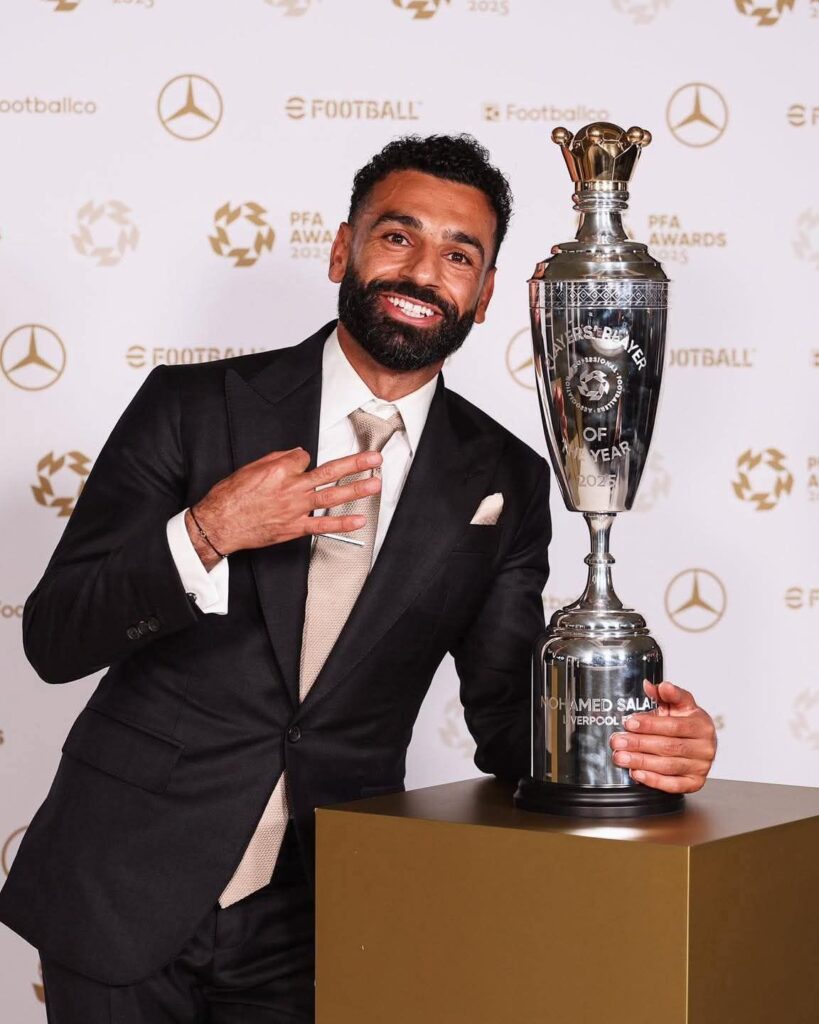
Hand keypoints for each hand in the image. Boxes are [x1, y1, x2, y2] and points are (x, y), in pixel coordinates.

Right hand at [187, 447, 382, 568]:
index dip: (302, 460)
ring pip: (331, 496)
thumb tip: (295, 455)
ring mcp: (295, 509)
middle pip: (329, 472)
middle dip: (355, 464)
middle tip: (374, 459)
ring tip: (375, 483)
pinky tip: (359, 520)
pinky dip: (342, 523)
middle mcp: (291, 488)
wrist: (220, 524)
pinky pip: (323, 526)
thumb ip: (276, 460)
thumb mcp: (249, 468)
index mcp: (279, 469)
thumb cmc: (230, 497)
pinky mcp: (295, 528)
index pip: (304, 456)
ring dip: (356, 489)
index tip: (298, 465)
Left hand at [609, 681, 716, 793]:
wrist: (699, 743)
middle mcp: (705, 746)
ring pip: (668, 766)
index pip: (673, 726)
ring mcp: (702, 766)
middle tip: (617, 742)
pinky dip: (654, 780)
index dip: (649, 724)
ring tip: (621, 757)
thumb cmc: (686, 722)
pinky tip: (637, 773)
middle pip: (668, 747)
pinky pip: (674, 785)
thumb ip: (666, 694)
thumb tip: (650, 686)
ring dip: (641, 762)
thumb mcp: (678, 705)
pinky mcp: (696, 782)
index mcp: (701, 724)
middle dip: (639, 744)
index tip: (629, 723)